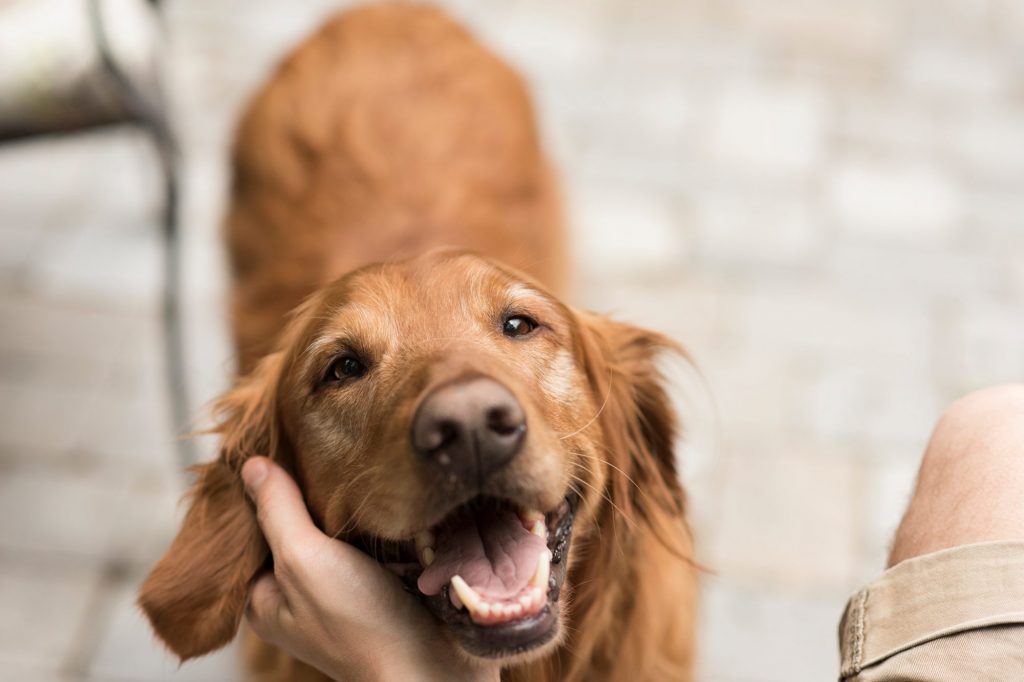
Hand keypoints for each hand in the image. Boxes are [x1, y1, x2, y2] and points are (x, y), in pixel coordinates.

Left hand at [242, 456, 498, 681]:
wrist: (436, 669)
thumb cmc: (362, 626)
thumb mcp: (305, 562)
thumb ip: (278, 513)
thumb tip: (251, 465)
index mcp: (267, 597)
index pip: (254, 528)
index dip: (265, 490)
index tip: (279, 447)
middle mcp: (302, 594)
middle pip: (297, 525)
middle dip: (310, 492)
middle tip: (321, 446)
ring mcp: (345, 589)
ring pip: (337, 529)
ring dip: (349, 502)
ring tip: (354, 459)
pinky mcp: (385, 582)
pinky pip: (373, 538)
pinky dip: (379, 517)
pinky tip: (385, 491)